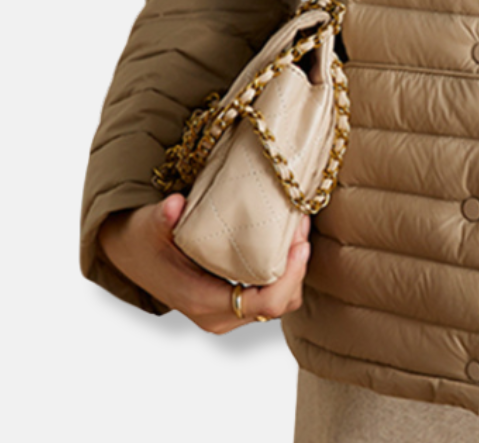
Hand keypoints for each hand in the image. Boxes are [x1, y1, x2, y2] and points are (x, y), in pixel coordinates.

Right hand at [97, 193, 310, 333]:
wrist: (132, 254)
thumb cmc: (144, 240)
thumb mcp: (149, 225)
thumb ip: (162, 218)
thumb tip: (173, 205)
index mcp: (202, 300)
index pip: (264, 303)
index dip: (291, 275)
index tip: (300, 242)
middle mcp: (218, 315)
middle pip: (280, 304)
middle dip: (299, 267)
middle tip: (302, 226)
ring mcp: (227, 313)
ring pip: (280, 303)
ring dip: (295, 269)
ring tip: (297, 229)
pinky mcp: (232, 302)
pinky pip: (271, 296)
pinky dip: (285, 272)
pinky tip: (285, 240)